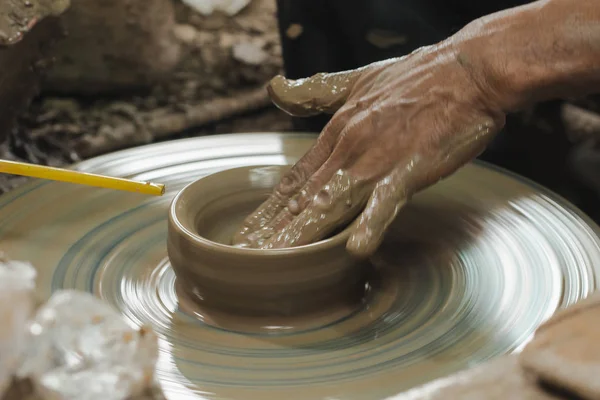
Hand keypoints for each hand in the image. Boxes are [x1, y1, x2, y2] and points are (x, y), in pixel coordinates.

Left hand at [233, 39, 505, 256]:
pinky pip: (388, 200)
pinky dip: (372, 223)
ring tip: (274, 261)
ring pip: (330, 203)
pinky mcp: (411, 166)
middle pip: (302, 198)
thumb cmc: (418, 76)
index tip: (248, 233)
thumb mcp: (357, 80)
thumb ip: (315, 91)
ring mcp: (377, 159)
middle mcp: (348, 148)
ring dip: (300, 234)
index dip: (268, 210)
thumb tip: (275, 88)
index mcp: (337, 133)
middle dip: (272, 231)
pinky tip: (357, 249)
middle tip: (244, 258)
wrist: (470, 69)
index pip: (294, 180)